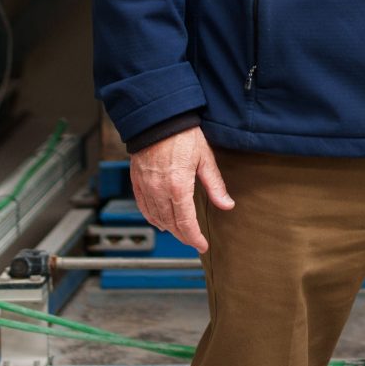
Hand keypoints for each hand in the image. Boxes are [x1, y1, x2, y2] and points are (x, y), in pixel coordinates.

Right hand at [127, 125, 232, 254]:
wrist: (157, 119)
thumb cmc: (183, 135)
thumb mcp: (205, 158)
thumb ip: (215, 185)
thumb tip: (227, 205)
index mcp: (178, 186)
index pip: (186, 223)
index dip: (194, 238)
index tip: (202, 245)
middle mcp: (159, 190)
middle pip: (170, 224)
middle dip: (183, 236)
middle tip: (194, 241)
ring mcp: (146, 187)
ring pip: (156, 218)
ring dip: (169, 228)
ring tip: (181, 233)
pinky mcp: (137, 181)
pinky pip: (143, 207)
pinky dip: (152, 217)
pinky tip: (159, 221)